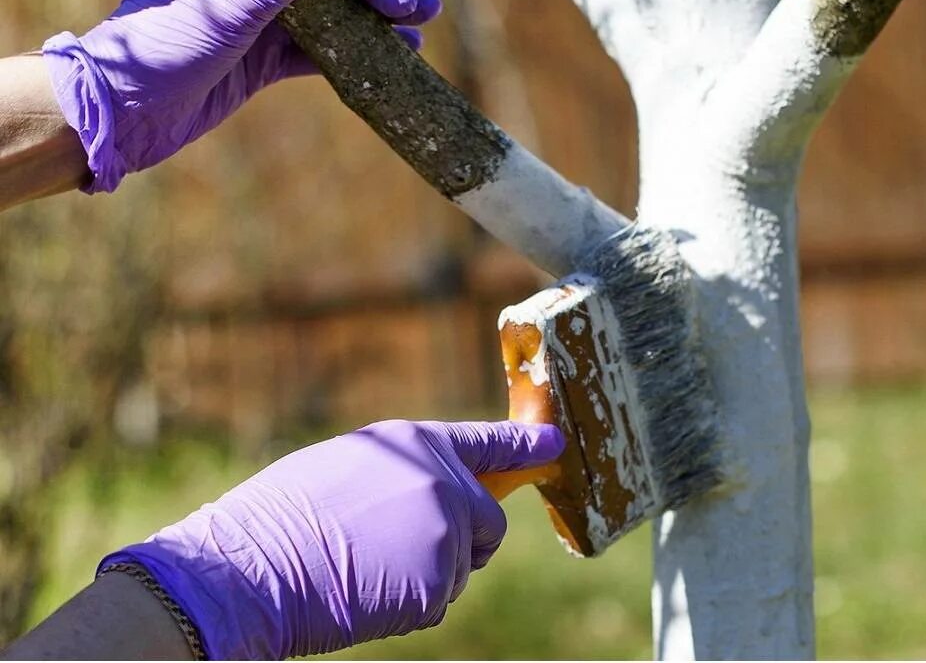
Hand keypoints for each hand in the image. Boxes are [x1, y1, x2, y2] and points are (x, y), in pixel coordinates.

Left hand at [42, 0, 441, 192]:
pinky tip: (397, 54)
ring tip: (421, 26)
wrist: (122, 114)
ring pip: (333, 8)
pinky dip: (359, 52)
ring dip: (377, 16)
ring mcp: (258, 16)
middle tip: (413, 6)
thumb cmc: (163, 45)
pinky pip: (322, 49)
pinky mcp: (264, 58)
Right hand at [101, 420, 564, 658]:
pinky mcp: (438, 586)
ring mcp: (445, 535)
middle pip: (489, 522)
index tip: (556, 444)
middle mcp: (443, 483)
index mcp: (416, 444)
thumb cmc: (280, 518)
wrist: (248, 571)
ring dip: (428, 575)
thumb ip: (404, 473)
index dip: (526, 445)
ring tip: (364, 566)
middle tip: (402, 553)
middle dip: (464, 542)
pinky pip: (437, 600)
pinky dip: (409, 605)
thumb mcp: (347, 466)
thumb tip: (441, 486)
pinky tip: (365, 592)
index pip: (488, 442)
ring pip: (461, 567)